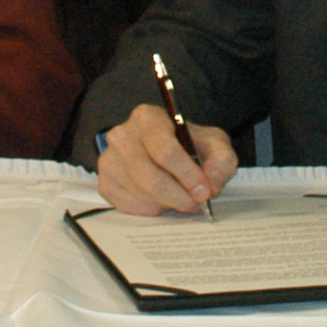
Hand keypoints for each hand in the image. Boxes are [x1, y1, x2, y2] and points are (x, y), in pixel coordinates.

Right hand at [96, 103, 238, 216]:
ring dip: (167, 203)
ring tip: (181, 197)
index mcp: (147, 117)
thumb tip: (211, 181)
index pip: (165, 150)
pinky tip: (162, 199)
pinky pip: (129, 206)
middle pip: (151, 177)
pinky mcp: (105, 182)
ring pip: (142, 194)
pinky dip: (151, 209)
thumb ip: (221, 160)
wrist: (168, 150)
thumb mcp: (214, 144)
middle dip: (179, 196)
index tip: (204, 191)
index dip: (187, 175)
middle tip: (197, 203)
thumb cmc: (189, 145)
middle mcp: (122, 134)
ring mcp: (109, 159)